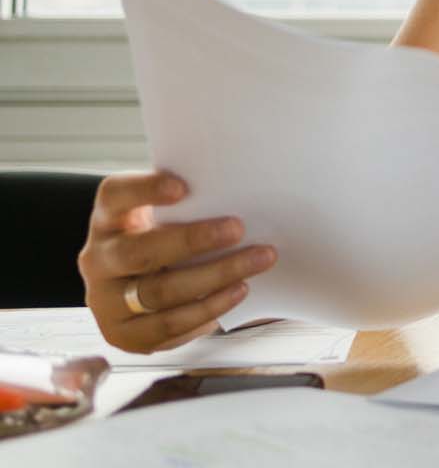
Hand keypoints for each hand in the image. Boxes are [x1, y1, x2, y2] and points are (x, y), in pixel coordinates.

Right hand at [77, 171, 276, 352]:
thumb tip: (242, 191)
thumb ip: (190, 202)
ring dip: (215, 277)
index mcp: (108, 218)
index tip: (182, 187)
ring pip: (159, 293)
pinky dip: (208, 310)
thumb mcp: (164, 214)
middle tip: (237, 229)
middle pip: (140, 252)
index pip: (116, 196)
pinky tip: (237, 291)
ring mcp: (105, 301)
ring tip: (257, 261)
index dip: (145, 190)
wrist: (135, 284)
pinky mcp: (122, 334)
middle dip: (193, 240)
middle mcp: (98, 259)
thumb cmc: (161, 237)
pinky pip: (168, 326)